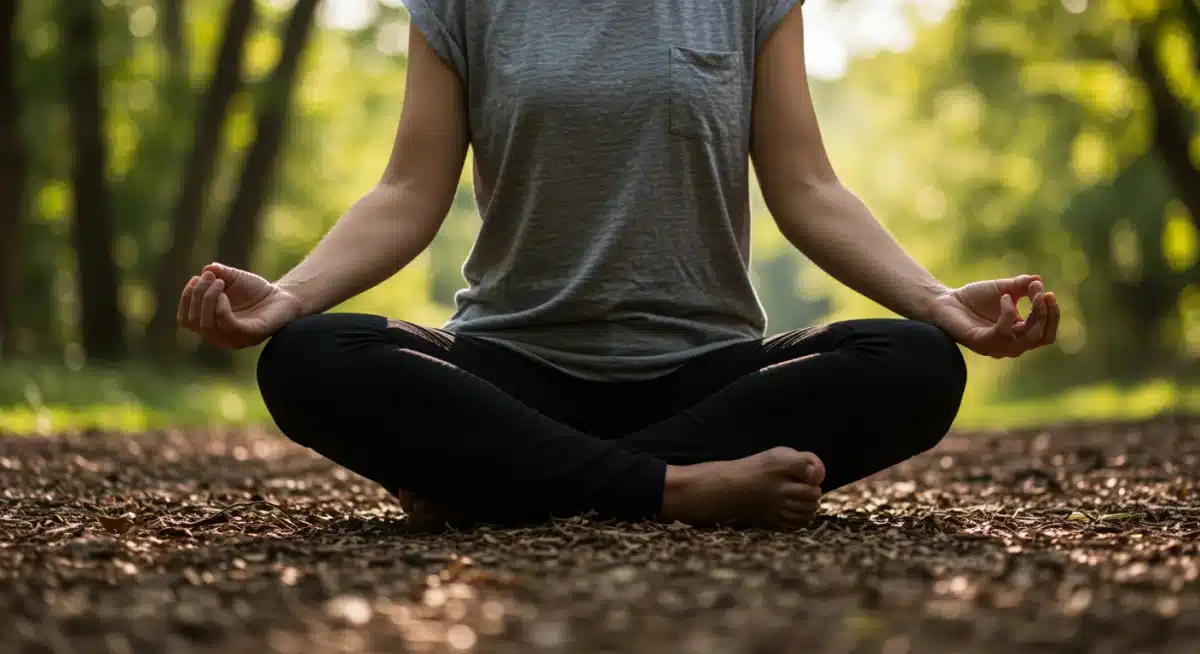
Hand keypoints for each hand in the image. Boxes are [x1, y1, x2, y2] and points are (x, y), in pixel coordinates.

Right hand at [177, 262, 302, 348]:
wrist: (283, 296)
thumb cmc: (255, 290)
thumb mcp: (232, 278)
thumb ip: (218, 273)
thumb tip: (206, 270)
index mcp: (211, 324)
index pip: (185, 319)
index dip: (185, 299)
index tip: (196, 278)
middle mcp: (220, 336)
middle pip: (193, 321)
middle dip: (197, 295)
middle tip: (210, 277)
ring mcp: (234, 338)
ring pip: (206, 326)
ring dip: (207, 299)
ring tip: (220, 282)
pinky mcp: (250, 335)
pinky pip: (228, 326)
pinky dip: (221, 308)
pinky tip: (225, 295)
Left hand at [929, 274, 1058, 357]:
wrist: (945, 300)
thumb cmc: (973, 297)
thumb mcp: (1002, 288)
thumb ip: (1021, 285)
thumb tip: (1039, 280)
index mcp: (1019, 334)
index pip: (1046, 333)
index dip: (1052, 315)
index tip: (1048, 292)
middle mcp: (1010, 344)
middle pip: (1042, 337)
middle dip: (1047, 314)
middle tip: (1044, 293)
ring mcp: (996, 346)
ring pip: (1027, 340)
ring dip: (1035, 314)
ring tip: (1031, 292)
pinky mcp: (981, 342)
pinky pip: (1003, 333)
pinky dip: (1009, 313)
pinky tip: (1004, 298)